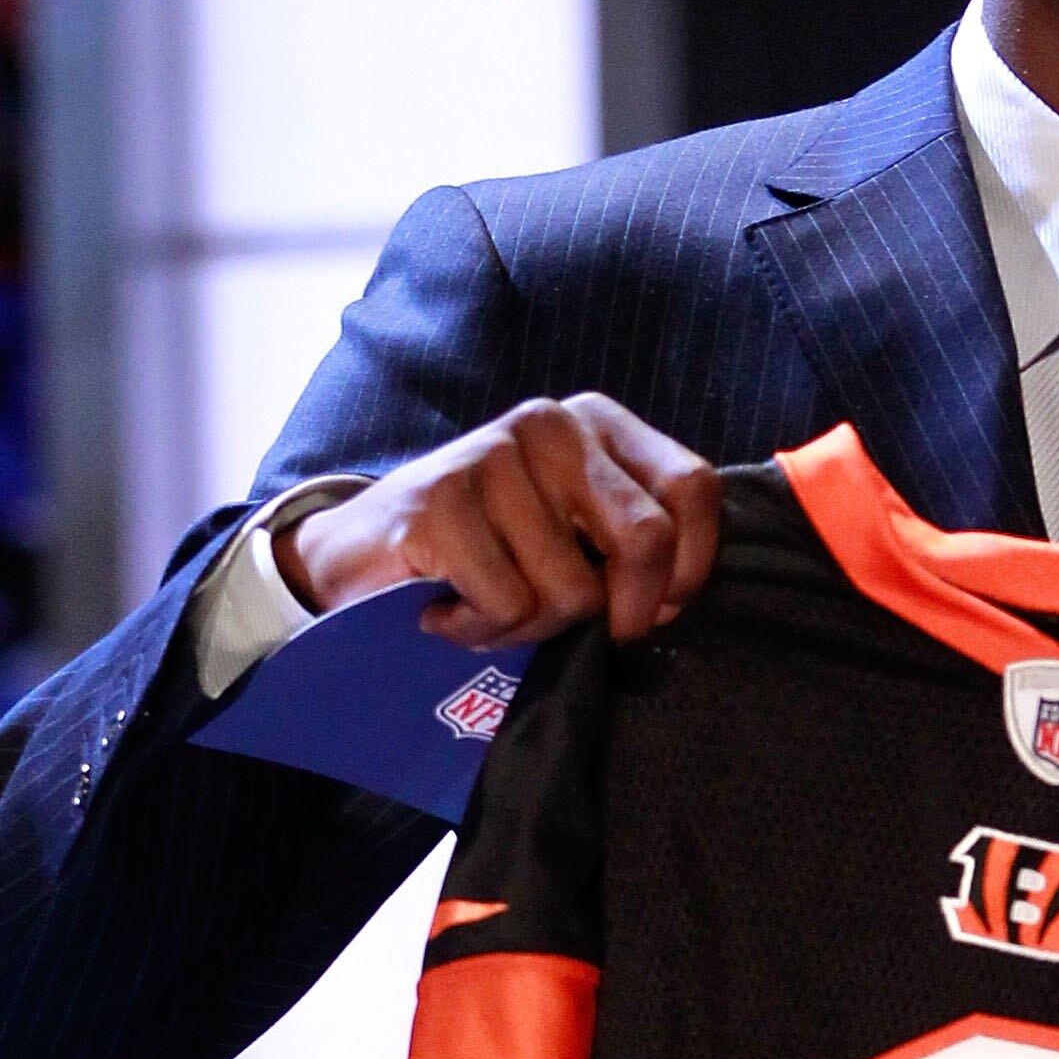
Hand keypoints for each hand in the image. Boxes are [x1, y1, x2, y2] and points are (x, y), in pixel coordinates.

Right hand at [276, 395, 721, 647]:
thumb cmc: (488, 549)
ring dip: (531, 630)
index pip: (693, 490)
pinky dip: (481, 631)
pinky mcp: (441, 499)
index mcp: (599, 423)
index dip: (687, 570)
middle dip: (621, 616)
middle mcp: (552, 424)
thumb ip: (631, 542)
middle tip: (578, 635)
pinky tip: (449, 608)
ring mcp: (493, 455)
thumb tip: (672, 600)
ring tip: (490, 607)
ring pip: (572, 591)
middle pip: (645, 540)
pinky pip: (508, 604)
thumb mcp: (574, 530)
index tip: (650, 611)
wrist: (365, 549)